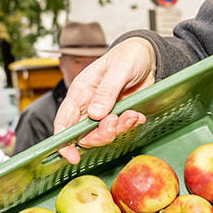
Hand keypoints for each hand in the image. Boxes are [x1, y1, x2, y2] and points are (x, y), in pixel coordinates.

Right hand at [52, 39, 157, 162]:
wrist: (148, 56)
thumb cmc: (128, 56)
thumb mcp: (118, 69)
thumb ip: (106, 91)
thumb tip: (95, 114)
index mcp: (80, 92)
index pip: (63, 121)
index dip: (64, 142)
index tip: (72, 157)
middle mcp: (89, 105)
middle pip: (84, 134)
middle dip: (101, 134)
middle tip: (117, 121)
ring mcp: (105, 112)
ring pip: (103, 134)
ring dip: (119, 129)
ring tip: (132, 114)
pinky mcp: (120, 115)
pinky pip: (121, 129)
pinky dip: (130, 125)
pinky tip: (138, 115)